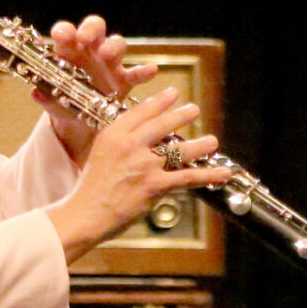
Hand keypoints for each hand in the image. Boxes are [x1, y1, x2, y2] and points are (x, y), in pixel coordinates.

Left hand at [37, 14, 155, 164]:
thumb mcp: (52, 102)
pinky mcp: (125, 79)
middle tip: (86, 39)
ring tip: (109, 54)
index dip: (64, 31)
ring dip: (114, 46)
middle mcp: (91, 51)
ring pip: (117, 44)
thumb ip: (45, 97)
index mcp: (68, 51)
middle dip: (91, 29)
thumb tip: (36, 94)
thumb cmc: (63, 101)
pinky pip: (137, 73)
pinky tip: (150, 70)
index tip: (61, 36)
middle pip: (95, 27)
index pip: (66, 32)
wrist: (80, 120)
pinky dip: (144, 71)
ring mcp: (110, 63)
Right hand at [44, 86, 233, 261]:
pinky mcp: (155, 185)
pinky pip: (187, 177)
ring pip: (180, 150)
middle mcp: (129, 145)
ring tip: (212, 141)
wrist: (85, 214)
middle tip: (194, 109)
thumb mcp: (98, 156)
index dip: (160, 101)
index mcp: (112, 136)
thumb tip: (140, 140)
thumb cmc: (89, 190)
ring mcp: (143, 165)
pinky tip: (222, 173)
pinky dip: (208, 175)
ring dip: (200, 144)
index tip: (172, 93)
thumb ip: (119, 145)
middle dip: (182, 115)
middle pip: (162, 124)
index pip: (140, 111)